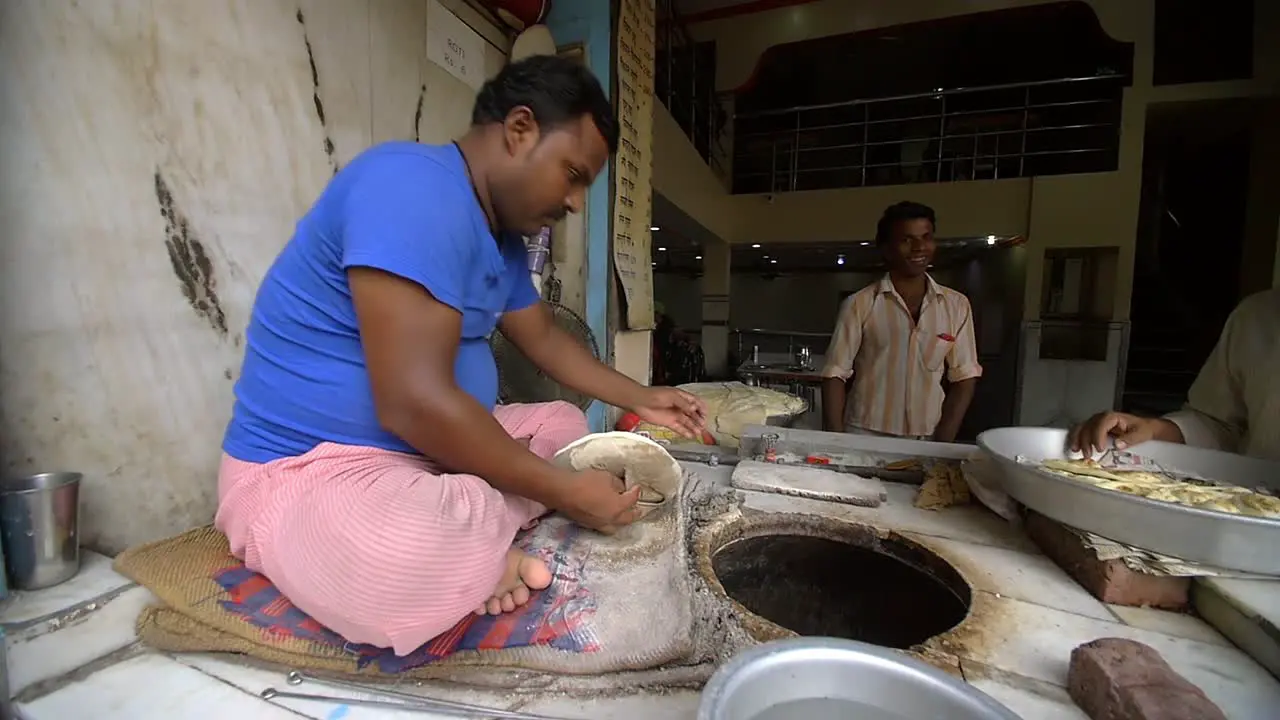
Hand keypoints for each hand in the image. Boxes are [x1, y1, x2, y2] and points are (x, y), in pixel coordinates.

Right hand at [554, 469, 641, 533]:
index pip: (632, 500)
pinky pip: (604, 527)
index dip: (636, 492)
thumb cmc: (586, 482)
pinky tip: (607, 517)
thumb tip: (621, 489)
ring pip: (616, 528)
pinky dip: (609, 523)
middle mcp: (612, 519)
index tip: (637, 488)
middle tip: (638, 509)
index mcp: (618, 507)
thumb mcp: (606, 477)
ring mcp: (599, 524)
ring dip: (622, 522)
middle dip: (635, 513)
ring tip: (623, 517)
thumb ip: (617, 484)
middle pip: (628, 519)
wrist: (564, 492)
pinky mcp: (589, 525)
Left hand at [632, 387, 706, 438]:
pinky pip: (679, 428)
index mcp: (681, 397)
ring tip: (699, 433)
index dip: (701, 408)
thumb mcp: (672, 397)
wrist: (640, 402)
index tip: (705, 414)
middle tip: (703, 425)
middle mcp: (679, 406)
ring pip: (687, 422)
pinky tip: (691, 436)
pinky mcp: (668, 422)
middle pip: (693, 413)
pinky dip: (685, 432)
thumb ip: (684, 404)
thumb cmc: (654, 395)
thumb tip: (694, 408)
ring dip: (694, 427)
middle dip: (699, 419)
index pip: (695, 402)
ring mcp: (674, 414)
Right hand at [1068, 412, 1182, 454]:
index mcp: (1112, 417)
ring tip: (1078, 451)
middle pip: (1088, 427)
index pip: (1100, 425)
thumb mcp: (1141, 434)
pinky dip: (1076, 439)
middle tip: (1089, 455)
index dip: (1097, 436)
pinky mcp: (1093, 428)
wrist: (1143, 427)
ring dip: (1078, 440)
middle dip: (1086, 441)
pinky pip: (1081, 431)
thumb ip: (1130, 439)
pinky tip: (1075, 447)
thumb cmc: (1142, 429)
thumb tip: (1117, 445)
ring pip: (1082, 428)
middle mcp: (1101, 418)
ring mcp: (1096, 422)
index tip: (1100, 449)